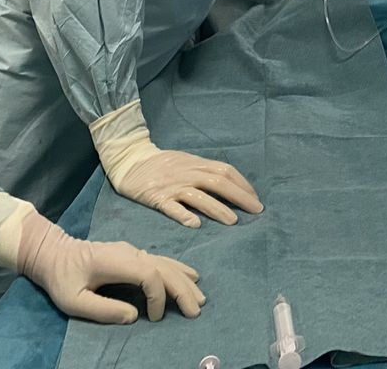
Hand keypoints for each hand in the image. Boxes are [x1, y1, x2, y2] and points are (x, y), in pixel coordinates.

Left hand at [18, 219, 205, 324]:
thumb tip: (134, 316)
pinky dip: (178, 270)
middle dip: (182, 290)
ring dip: (184, 280)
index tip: (154, 318)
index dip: (158, 296)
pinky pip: (161, 261)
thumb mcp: (72, 300)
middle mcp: (129, 252)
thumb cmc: (61, 278)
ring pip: (166, 263)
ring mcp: (133, 251)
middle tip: (195, 311)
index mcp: (115, 261)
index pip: (149, 274)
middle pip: (164, 268)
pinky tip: (189, 277)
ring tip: (200, 298)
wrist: (54, 253)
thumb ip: (102, 309)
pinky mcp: (133, 254)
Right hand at [111, 149, 262, 228]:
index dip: (243, 184)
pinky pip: (172, 207)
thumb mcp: (186, 161)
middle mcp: (187, 173)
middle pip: (218, 182)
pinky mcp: (157, 198)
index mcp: (196, 163)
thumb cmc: (162, 164)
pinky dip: (184, 215)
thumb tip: (231, 185)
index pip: (225, 171)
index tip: (256, 200)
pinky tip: (196, 225)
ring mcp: (172, 186)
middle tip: (256, 211)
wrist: (130, 161)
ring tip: (233, 222)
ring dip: (217, 208)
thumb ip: (205, 171)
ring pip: (198, 196)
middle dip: (240, 197)